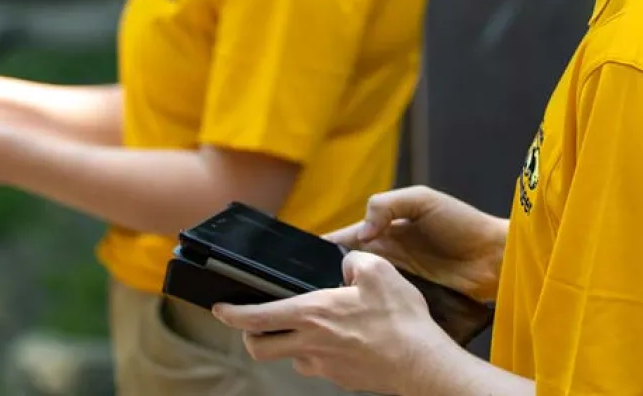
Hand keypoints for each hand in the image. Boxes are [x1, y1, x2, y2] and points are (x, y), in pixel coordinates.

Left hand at [214, 251, 461, 393]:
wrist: (421, 364)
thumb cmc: (400, 321)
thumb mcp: (379, 271)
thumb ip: (354, 262)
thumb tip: (346, 266)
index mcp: (313, 314)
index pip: (256, 318)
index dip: (232, 314)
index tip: (220, 309)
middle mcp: (311, 344)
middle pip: (260, 348)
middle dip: (251, 337)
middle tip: (255, 327)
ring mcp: (325, 366)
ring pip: (294, 357)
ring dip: (294, 345)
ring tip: (318, 328)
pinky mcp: (342, 379)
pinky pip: (322, 365)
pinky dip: (324, 353)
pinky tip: (348, 341)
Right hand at [326, 186, 506, 301]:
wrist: (495, 257)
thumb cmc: (463, 223)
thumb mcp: (423, 200)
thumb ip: (388, 205)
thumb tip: (362, 231)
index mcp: (385, 228)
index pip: (346, 237)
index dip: (324, 247)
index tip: (300, 260)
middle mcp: (387, 255)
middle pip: (348, 266)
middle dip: (327, 276)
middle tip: (309, 289)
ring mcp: (398, 279)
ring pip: (362, 287)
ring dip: (346, 294)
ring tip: (324, 305)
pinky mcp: (411, 299)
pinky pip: (384, 302)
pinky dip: (370, 307)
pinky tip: (355, 316)